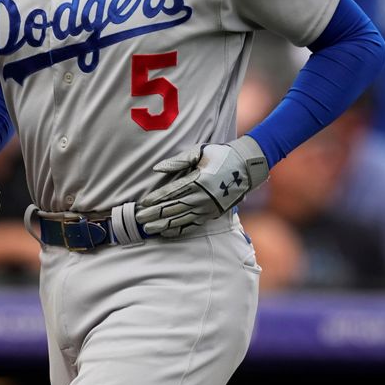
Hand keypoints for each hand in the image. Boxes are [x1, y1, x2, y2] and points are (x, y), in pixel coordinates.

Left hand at [135, 136, 268, 237]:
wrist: (246, 167)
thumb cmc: (220, 155)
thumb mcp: (200, 152)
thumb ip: (178, 161)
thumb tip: (156, 168)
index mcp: (197, 181)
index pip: (171, 193)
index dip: (155, 199)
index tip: (143, 204)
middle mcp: (201, 197)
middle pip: (172, 208)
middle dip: (154, 214)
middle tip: (138, 219)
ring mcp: (207, 208)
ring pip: (180, 219)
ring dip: (163, 225)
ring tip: (148, 229)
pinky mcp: (212, 214)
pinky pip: (193, 225)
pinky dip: (179, 230)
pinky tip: (167, 233)